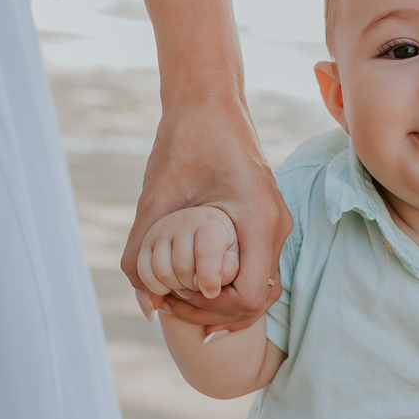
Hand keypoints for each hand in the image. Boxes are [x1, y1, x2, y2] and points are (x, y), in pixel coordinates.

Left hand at [123, 98, 290, 327]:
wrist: (208, 104)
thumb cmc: (181, 144)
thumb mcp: (153, 203)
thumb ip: (141, 256)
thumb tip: (147, 307)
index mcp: (257, 219)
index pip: (248, 297)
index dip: (210, 308)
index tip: (174, 297)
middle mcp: (276, 225)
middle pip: (258, 301)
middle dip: (215, 313)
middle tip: (172, 305)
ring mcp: (277, 224)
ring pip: (261, 287)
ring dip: (223, 301)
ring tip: (181, 297)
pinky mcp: (268, 220)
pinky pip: (256, 268)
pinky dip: (229, 283)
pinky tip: (195, 282)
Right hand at [136, 206, 239, 302]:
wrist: (205, 228)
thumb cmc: (224, 248)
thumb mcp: (233, 258)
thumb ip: (226, 273)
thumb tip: (207, 293)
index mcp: (210, 223)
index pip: (207, 253)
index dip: (209, 279)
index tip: (212, 293)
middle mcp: (182, 221)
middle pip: (182, 267)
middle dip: (192, 286)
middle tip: (200, 286)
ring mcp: (161, 229)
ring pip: (161, 271)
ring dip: (174, 287)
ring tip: (186, 285)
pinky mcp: (147, 240)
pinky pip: (142, 270)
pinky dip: (154, 286)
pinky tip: (167, 288)